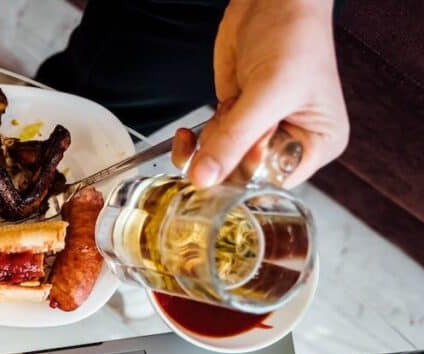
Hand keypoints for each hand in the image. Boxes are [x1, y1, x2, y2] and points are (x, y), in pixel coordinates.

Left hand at [173, 0, 348, 186]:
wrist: (271, 2)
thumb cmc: (293, 37)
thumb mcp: (268, 92)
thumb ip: (234, 138)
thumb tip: (204, 177)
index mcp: (317, 144)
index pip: (274, 182)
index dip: (246, 174)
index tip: (230, 156)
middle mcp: (289, 144)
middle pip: (243, 178)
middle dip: (224, 154)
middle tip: (228, 123)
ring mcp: (258, 134)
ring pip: (219, 165)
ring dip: (211, 141)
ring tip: (229, 108)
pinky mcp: (233, 123)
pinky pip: (207, 150)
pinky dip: (194, 144)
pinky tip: (188, 134)